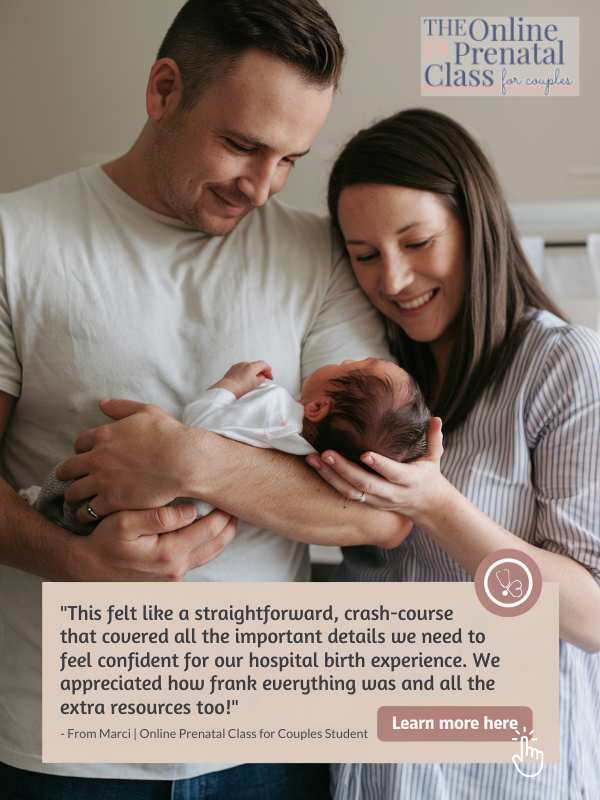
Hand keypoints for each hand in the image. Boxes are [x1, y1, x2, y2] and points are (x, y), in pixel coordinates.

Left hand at [56, 399, 201, 515]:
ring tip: (75, 501)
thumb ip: (121, 407)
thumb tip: (102, 403)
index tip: (84, 456)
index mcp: (103, 435)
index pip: (79, 444)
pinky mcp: (111, 501)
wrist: (182, 461)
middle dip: (67, 474)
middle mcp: (97, 458)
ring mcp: (102, 481)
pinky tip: (87, 515)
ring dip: (73, 496)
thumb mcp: (146, 411)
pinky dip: (84, 514)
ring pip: (74, 492)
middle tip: (69, 479)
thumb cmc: (169, 435)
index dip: (81, 450)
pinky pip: (88, 511)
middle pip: (69, 468)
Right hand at [67, 505, 236, 580]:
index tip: (229, 492)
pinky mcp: (172, 577)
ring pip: (212, 553)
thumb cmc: (103, 542)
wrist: (88, 569)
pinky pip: (200, 558)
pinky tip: (211, 528)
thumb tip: (191, 511)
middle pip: (218, 543)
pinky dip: (211, 543)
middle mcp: (177, 569)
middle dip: (230, 521)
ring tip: (229, 512)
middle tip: (236, 500)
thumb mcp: (124, 523)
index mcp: (170, 553)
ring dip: (223, 533)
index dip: (223, 510)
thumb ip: (159, 517)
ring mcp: (176, 576)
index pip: (211, 529)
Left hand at [211, 360, 272, 398]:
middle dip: (261, 371)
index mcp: (252, 366)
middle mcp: (244, 364)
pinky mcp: (232, 369)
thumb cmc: (240, 387)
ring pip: (249, 367)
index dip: (268, 370)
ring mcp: (238, 366)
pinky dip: (245, 373)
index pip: (263, 364)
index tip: (270, 376)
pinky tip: (245, 380)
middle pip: (256, 365)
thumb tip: (262, 376)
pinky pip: (242, 369)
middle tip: (264, 378)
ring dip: (253, 372)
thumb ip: (262, 378)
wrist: (227, 389)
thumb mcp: (256, 383)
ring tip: (254, 381)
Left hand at [306, 417, 449, 523]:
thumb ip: (435, 439)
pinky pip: (345, 494)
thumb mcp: (435, 459)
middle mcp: (391, 492)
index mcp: (409, 480)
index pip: (394, 474)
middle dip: (344, 470)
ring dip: (330, 476)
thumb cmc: (428, 476)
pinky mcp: (367, 502)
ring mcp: (377, 500)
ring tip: (314, 459)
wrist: (428, 508)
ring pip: (351, 491)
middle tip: (326, 454)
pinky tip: (316, 467)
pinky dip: (330, 481)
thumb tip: (436, 418)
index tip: (365, 455)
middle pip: (365, 484)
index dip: (380, 466)